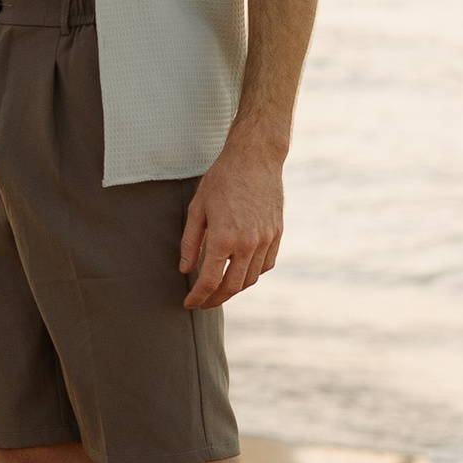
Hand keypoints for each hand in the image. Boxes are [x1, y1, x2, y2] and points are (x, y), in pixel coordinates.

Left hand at [180, 141, 284, 308]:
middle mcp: (247, 243)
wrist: (255, 159)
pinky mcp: (276, 234)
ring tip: (220, 289)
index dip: (198, 297)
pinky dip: (252, 274)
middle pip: (232, 286)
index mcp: (223, 237)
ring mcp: (265, 240)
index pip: (209, 281)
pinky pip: (266, 265)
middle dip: (215, 299)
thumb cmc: (221, 180)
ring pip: (251, 279)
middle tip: (203, 302)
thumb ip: (190, 242)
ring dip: (234, 289)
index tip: (189, 304)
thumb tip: (185, 269)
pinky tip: (240, 272)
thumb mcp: (197, 208)